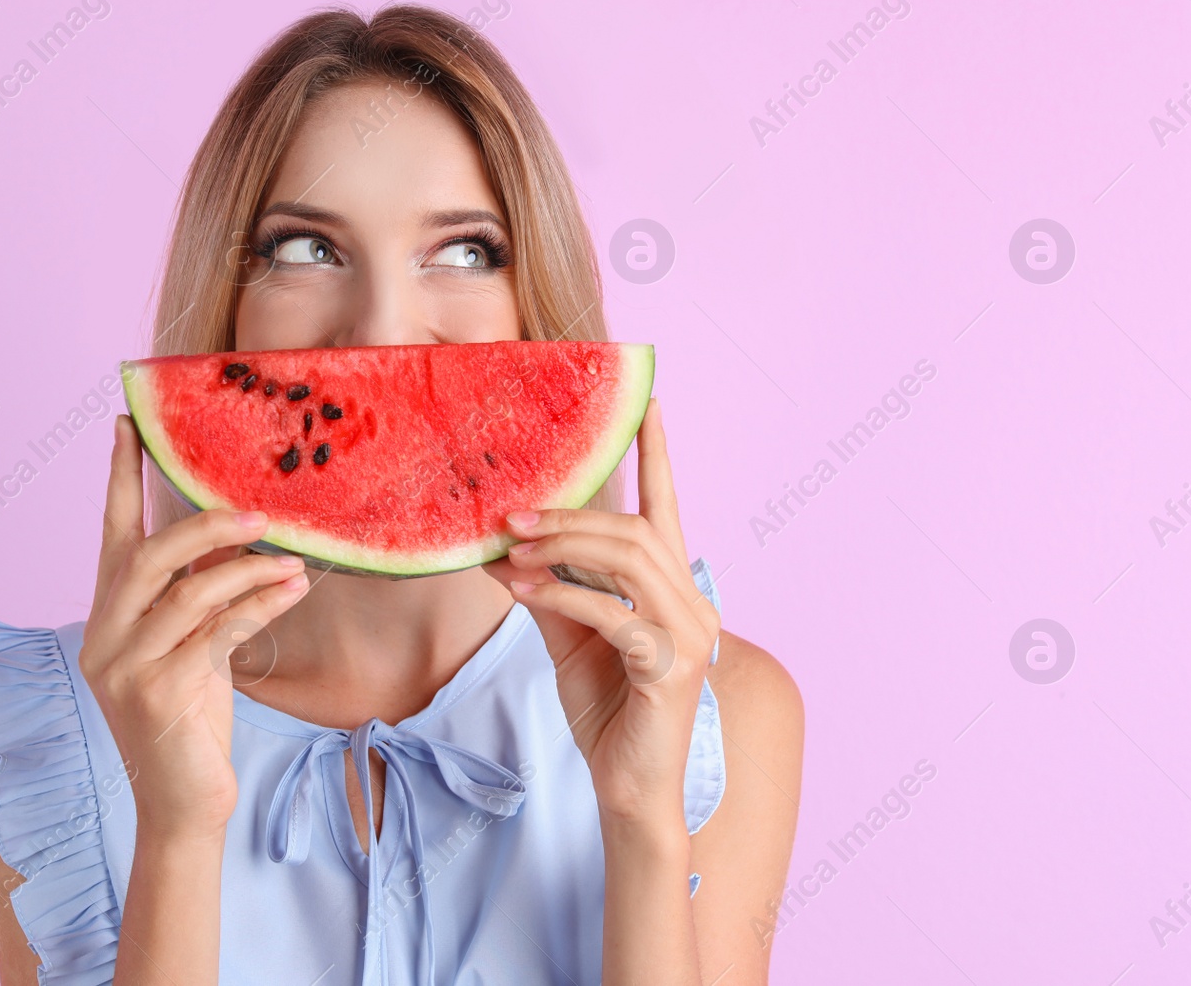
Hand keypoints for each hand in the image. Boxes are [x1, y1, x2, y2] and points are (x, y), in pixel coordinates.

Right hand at [78, 415, 310, 840]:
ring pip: (187, 594)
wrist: (182, 802)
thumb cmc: (191, 717)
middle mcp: (104, 634)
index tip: (127, 423)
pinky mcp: (155, 694)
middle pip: (149, 555)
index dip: (119, 476)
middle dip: (206, 525)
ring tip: (295, 561)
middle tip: (260, 513)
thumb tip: (240, 531)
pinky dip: (257, 608)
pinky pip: (213, 634)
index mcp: (107, 614)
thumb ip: (201, 594)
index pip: (111, 532)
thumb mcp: (193, 644)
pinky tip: (291, 592)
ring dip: (248, 571)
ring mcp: (122, 666)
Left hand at [482, 398, 719, 826]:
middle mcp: (689, 601)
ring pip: (628, 559)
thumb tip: (500, 546)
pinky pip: (613, 612)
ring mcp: (688, 633)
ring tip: (512, 546)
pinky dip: (562, 595)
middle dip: (572, 512)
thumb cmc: (606, 710)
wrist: (627, 788)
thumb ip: (548, 590)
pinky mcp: (670, 665)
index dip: (658, 454)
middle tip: (512, 512)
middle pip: (635, 529)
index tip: (649, 402)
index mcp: (670, 588)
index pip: (666, 508)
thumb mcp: (568, 639)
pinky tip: (521, 590)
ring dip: (563, 546)